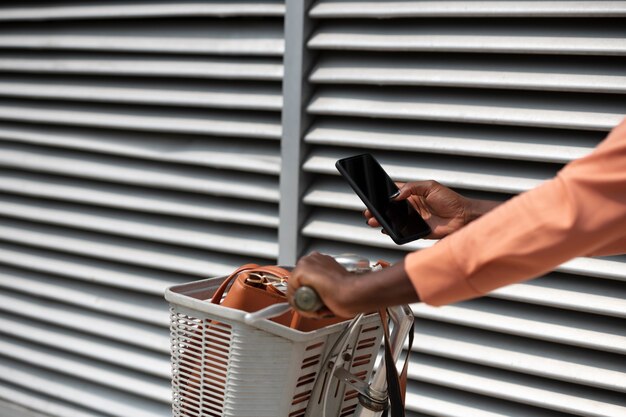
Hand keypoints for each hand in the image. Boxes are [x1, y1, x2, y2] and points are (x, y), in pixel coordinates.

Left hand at [288, 253, 419, 317]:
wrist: (353, 293)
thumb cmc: (351, 291)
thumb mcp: (337, 285)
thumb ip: (329, 286)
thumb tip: (326, 294)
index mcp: (321, 260)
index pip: (305, 280)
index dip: (310, 294)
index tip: (319, 302)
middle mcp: (312, 259)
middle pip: (299, 285)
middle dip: (306, 299)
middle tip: (320, 307)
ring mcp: (306, 264)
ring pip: (295, 291)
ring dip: (304, 304)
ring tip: (320, 309)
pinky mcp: (301, 272)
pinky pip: (293, 295)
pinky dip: (302, 306)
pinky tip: (315, 309)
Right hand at [364, 180, 474, 238]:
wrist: (463, 217)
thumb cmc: (450, 200)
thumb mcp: (430, 186)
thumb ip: (412, 188)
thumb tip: (395, 195)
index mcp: (413, 194)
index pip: (393, 192)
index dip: (382, 194)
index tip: (371, 196)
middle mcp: (411, 206)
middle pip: (389, 208)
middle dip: (377, 209)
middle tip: (368, 211)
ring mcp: (413, 219)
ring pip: (393, 220)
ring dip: (382, 220)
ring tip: (373, 221)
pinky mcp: (417, 231)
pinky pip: (401, 231)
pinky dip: (392, 231)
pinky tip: (385, 229)